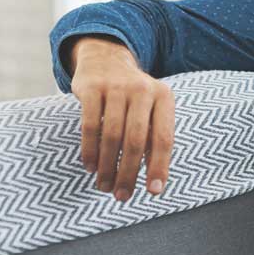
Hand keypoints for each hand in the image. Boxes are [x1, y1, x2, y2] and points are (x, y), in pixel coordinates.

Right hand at [67, 37, 174, 200]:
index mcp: (164, 97)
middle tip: (121, 196)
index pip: (164, 138)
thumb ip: (154, 139)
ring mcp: (116, 86)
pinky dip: (90, 150)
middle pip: (136, 141)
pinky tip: (90, 167)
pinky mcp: (91, 87)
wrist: (105, 58)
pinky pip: (90, 126)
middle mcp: (142, 89)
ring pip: (112, 136)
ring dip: (107, 167)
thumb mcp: (151, 109)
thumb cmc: (133, 97)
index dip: (159, 167)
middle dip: (129, 173)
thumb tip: (155, 184)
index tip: (154, 191)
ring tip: (104, 186)